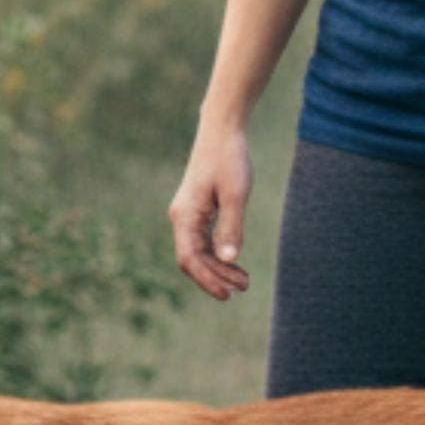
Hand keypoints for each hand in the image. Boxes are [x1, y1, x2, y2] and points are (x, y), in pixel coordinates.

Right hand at [168, 123, 253, 300]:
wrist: (222, 130)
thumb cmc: (229, 159)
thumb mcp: (235, 195)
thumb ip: (231, 228)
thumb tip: (228, 260)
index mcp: (185, 216)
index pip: (190, 259)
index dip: (207, 280)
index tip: (226, 294)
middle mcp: (182, 217)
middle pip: (194, 259)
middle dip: (216, 276)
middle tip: (243, 288)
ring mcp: (188, 214)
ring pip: (199, 252)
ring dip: (219, 268)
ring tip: (243, 281)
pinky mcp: (198, 210)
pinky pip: (204, 240)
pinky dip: (218, 254)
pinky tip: (235, 262)